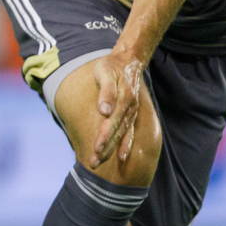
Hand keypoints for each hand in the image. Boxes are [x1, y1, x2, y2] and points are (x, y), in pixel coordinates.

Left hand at [90, 50, 145, 166]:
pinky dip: (126, 145)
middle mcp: (129, 109)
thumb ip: (106, 92)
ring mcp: (131, 113)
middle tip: (93, 164)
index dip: (105, 137)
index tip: (96, 149)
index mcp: (123, 100)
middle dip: (105, 149)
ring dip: (112, 150)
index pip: (111, 123)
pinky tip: (122, 156)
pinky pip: (130, 132)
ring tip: (99, 162)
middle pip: (116, 133)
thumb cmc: (112, 66)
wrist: (128, 61)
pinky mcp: (131, 114)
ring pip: (122, 135)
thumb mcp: (105, 73)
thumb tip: (103, 111)